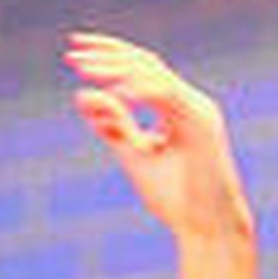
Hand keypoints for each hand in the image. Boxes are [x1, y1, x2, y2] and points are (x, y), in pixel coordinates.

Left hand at [64, 32, 253, 241]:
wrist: (205, 226)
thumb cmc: (174, 195)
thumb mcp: (133, 153)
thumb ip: (112, 124)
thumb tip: (81, 94)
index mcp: (177, 107)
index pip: (143, 69)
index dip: (110, 55)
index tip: (75, 52)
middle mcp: (191, 102)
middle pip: (147, 64)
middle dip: (108, 54)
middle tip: (72, 52)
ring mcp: (199, 111)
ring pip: (155, 76)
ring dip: (117, 70)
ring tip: (85, 68)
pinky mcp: (201, 125)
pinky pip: (167, 97)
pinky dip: (139, 91)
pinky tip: (114, 93)